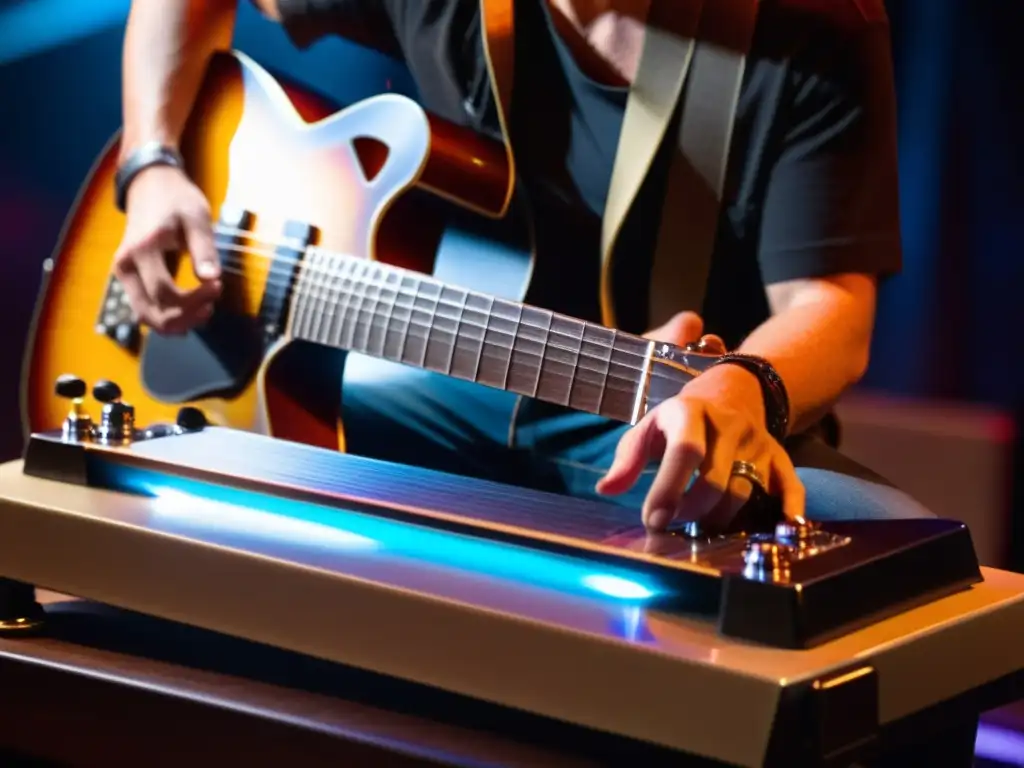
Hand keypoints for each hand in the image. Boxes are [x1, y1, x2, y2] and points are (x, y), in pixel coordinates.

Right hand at [113, 164, 221, 333]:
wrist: (150, 185)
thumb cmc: (176, 200)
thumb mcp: (197, 218)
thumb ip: (204, 249)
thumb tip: (211, 278)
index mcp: (142, 250)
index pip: (165, 293)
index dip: (194, 299)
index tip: (219, 286)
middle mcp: (125, 266)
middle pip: (151, 313)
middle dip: (185, 317)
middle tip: (212, 304)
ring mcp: (123, 274)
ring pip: (146, 316)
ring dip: (177, 322)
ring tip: (205, 309)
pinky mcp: (129, 278)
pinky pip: (145, 309)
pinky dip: (168, 316)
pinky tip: (191, 311)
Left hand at [596, 311, 805, 529]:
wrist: (730, 394)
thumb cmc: (677, 422)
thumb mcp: (647, 428)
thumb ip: (627, 458)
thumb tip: (606, 488)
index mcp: (691, 412)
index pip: (685, 451)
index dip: (669, 489)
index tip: (653, 520)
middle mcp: (729, 425)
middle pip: (716, 480)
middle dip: (691, 510)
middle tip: (672, 525)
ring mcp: (758, 442)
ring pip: (744, 492)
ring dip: (719, 520)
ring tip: (698, 528)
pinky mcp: (780, 458)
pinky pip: (790, 488)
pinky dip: (787, 513)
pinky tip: (777, 534)